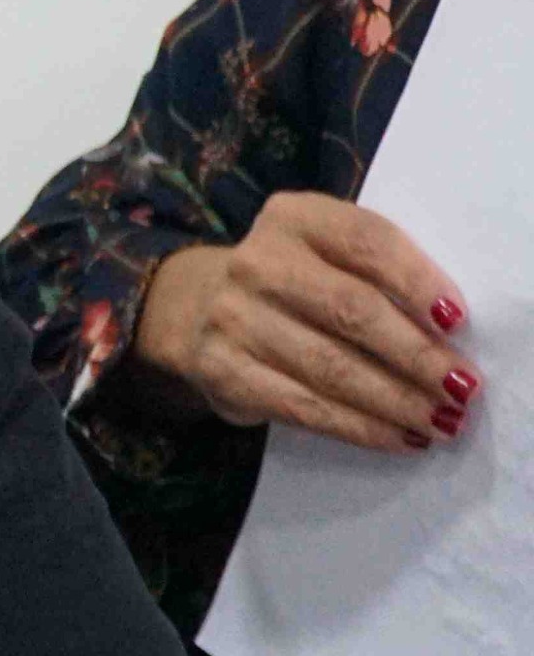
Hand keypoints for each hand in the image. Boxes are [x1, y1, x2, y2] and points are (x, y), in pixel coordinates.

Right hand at [129, 193, 477, 451]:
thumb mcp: (326, 252)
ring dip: (397, 401)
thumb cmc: (291, 281)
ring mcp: (233, 319)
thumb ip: (376, 274)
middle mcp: (257, 263)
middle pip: (352, 311)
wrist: (193, 307)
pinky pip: (304, 406)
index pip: (367, 242)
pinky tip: (399, 437)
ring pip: (332, 368)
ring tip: (441, 420)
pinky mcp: (223, 372)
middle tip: (462, 387)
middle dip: (417, 355)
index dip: (418, 280)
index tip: (458, 321)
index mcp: (294, 218)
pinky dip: (360, 427)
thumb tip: (448, 336)